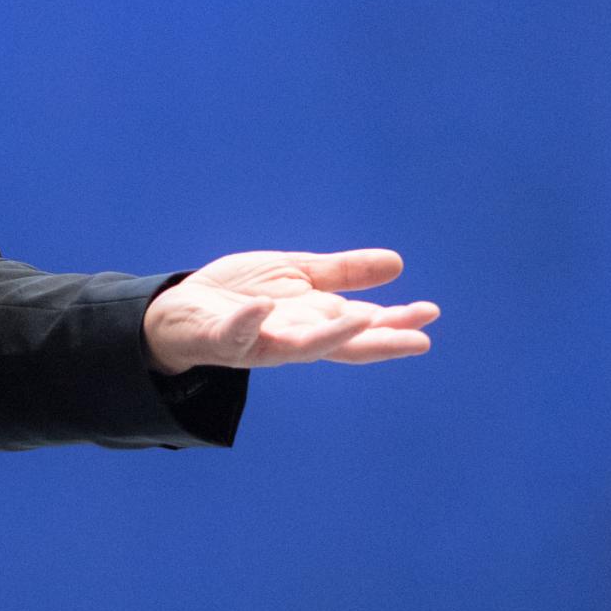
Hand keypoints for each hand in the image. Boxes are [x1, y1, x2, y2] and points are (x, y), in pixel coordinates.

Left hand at [143, 248, 438, 370]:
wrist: (181, 309)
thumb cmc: (242, 294)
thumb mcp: (299, 275)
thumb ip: (343, 273)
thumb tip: (397, 264)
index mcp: (313, 321)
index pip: (361, 326)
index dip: (395, 323)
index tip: (430, 315)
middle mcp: (293, 337)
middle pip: (342, 344)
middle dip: (378, 341)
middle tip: (418, 339)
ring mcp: (259, 340)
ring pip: (298, 346)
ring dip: (329, 335)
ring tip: (361, 317)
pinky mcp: (223, 337)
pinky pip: (236, 333)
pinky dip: (251, 322)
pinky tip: (263, 307)